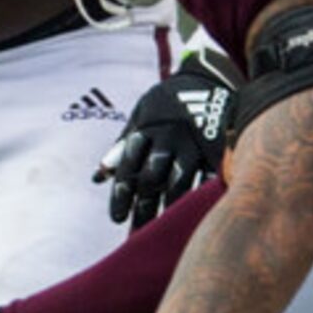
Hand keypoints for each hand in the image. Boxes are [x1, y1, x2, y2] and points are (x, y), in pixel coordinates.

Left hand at [97, 58, 235, 227]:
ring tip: (164, 233)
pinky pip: (208, 175)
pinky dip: (202, 196)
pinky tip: (197, 216)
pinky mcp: (216, 146)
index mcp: (145, 130)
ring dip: (170, 209)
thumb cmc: (165, 101)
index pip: (127, 168)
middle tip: (138, 237)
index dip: (121, 195)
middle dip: (144, 208)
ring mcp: (193, 142)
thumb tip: (96, 178)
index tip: (116, 220)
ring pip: (179, 181)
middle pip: (151, 179)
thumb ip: (120, 147)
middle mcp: (167, 137)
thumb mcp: (140, 116)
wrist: (204, 75)